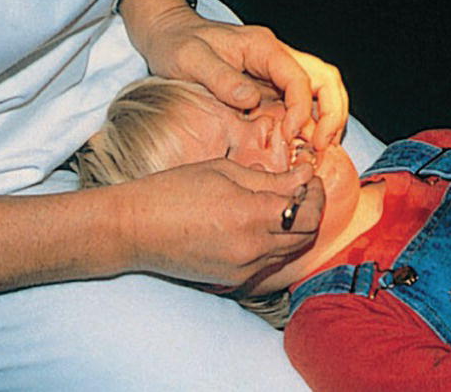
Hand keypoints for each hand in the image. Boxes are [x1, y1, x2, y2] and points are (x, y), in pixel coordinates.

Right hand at [119, 158, 323, 286]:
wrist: (134, 229)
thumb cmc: (172, 191)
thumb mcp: (222, 172)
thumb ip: (269, 179)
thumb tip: (302, 178)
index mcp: (250, 216)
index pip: (307, 213)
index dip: (316, 195)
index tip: (310, 179)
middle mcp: (252, 249)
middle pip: (305, 236)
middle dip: (311, 211)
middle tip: (302, 190)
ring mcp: (243, 268)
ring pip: (288, 251)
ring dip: (292, 228)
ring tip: (279, 204)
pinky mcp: (233, 279)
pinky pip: (266, 262)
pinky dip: (271, 243)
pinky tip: (256, 224)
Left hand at [131, 4, 346, 150]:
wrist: (167, 34)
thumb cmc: (176, 43)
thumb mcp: (190, 59)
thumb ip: (221, 78)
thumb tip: (251, 99)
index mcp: (263, 47)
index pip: (299, 77)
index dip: (302, 108)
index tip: (290, 134)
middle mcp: (276, 57)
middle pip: (324, 79)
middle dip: (332, 112)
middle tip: (322, 146)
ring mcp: (274, 71)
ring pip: (320, 90)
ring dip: (327, 118)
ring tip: (320, 149)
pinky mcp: (268, 86)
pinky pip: (300, 102)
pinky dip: (309, 122)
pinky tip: (303, 143)